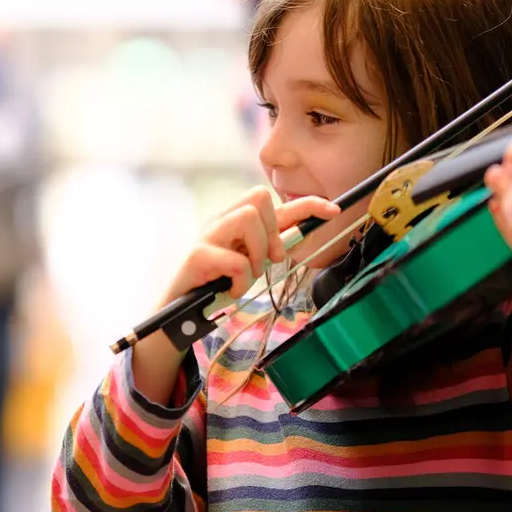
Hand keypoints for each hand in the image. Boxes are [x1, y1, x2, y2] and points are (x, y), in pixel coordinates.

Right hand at [161, 187, 340, 305]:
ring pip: (247, 219)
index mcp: (232, 220)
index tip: (332, 210)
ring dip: (256, 254)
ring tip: (245, 277)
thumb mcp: (248, 263)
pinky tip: (230, 291)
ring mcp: (207, 236)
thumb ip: (269, 246)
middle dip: (271, 232)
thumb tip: (300, 232)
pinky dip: (241, 282)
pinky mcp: (198, 256)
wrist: (179, 313)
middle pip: (258, 198)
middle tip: (266, 260)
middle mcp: (219, 221)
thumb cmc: (215, 285)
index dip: (305, 203)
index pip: (270, 200)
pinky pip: (236, 261)